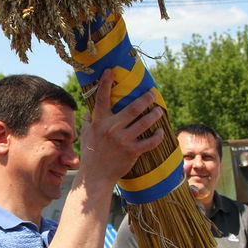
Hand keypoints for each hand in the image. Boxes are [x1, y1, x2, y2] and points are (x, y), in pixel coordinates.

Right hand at [79, 68, 163, 183]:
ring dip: (155, 115)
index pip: (101, 98)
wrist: (95, 177)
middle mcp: (111, 129)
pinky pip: (149, 142)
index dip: (106, 83)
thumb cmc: (91, 154)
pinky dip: (157, 136)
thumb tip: (91, 109)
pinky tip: (161, 131)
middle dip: (145, 99)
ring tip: (160, 110)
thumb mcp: (86, 135)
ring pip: (144, 123)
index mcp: (99, 122)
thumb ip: (90, 120)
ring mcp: (122, 140)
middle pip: (132, 108)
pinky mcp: (132, 152)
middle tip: (153, 93)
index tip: (111, 70)